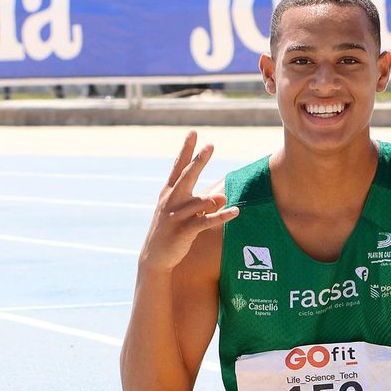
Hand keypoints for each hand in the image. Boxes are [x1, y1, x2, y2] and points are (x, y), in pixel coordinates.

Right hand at [141, 132, 236, 269]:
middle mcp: (171, 201)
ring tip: (223, 202)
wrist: (155, 257)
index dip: (186, 150)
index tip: (193, 133)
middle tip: (210, 145)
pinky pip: (206, 221)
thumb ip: (204, 202)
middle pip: (187, 176)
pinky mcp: (183, 231)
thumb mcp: (186, 213)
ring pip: (200, 201)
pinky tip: (235, 211)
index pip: (178, 166)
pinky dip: (222, 216)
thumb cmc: (172, 230)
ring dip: (213, 201)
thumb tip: (222, 196)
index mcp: (169, 192)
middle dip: (198, 160)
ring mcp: (176, 216)